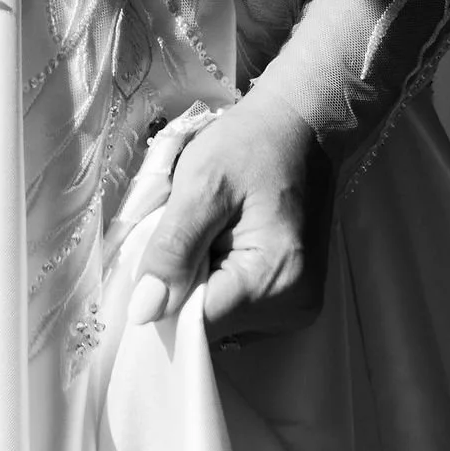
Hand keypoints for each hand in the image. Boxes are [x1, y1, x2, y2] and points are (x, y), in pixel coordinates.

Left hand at [126, 79, 335, 346]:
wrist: (304, 126)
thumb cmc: (252, 144)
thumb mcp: (201, 184)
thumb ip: (173, 249)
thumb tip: (145, 312)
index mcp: (274, 280)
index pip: (198, 324)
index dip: (164, 298)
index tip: (150, 262)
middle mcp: (293, 307)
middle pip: (210, 324)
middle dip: (182, 287)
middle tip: (180, 234)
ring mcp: (297, 306)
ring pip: (221, 317)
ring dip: (199, 283)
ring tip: (204, 234)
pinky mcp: (292, 296)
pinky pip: (237, 304)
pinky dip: (218, 280)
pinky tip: (219, 244)